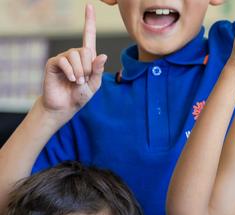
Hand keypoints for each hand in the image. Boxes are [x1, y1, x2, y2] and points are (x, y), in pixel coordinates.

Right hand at [40, 4, 106, 119]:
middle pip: (85, 51)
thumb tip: (102, 55)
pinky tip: (72, 80)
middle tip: (84, 80)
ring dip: (80, 72)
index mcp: (87, 58)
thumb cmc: (80, 95)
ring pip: (76, 56)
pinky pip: (64, 61)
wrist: (65, 106)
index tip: (89, 6)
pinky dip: (71, 72)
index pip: (88, 36)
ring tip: (78, 82)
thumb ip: (98, 70)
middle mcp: (74, 54)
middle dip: (88, 68)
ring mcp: (63, 57)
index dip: (89, 21)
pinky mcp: (54, 63)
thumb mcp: (94, 84)